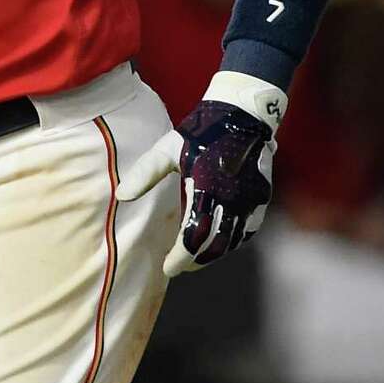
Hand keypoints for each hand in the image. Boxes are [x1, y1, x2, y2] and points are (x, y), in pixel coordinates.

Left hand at [118, 71, 285, 276]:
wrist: (241, 114)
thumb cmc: (200, 131)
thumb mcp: (168, 149)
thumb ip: (145, 174)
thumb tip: (121, 196)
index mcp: (207, 190)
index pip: (192, 238)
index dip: (180, 258)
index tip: (167, 268)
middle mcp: (233, 201)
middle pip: (214, 246)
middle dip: (195, 261)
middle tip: (179, 267)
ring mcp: (251, 201)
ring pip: (232, 241)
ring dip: (213, 253)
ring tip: (194, 257)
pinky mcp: (262, 197)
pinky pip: (248, 230)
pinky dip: (232, 241)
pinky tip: (218, 241)